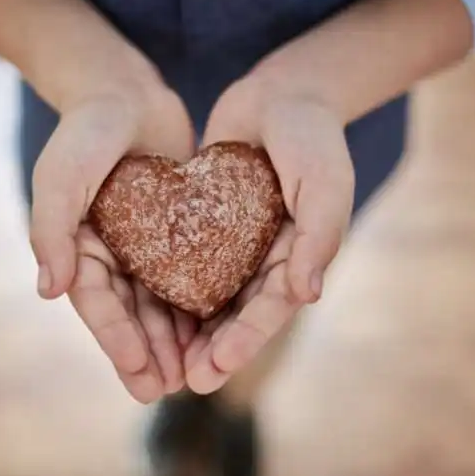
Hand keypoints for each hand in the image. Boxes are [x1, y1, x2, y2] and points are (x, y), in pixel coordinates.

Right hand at [30, 83, 196, 402]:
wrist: (126, 93)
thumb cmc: (87, 131)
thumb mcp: (62, 174)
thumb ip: (51, 228)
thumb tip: (48, 290)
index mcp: (77, 246)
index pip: (96, 303)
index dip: (116, 340)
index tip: (140, 371)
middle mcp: (107, 252)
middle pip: (127, 313)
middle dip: (145, 354)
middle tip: (166, 391)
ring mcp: (140, 245)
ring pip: (157, 302)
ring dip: (171, 340)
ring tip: (191, 375)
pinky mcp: (172, 232)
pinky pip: (184, 274)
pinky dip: (194, 304)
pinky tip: (212, 331)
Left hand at [185, 77, 354, 393]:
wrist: (284, 93)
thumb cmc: (314, 138)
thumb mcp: (325, 184)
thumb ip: (320, 238)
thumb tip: (308, 296)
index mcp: (300, 256)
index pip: (271, 308)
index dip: (244, 341)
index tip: (214, 369)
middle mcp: (269, 256)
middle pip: (239, 312)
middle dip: (214, 348)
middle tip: (185, 382)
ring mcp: (240, 240)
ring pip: (213, 293)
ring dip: (192, 329)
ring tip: (165, 361)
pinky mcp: (213, 220)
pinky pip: (191, 258)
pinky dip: (175, 284)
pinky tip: (149, 308)